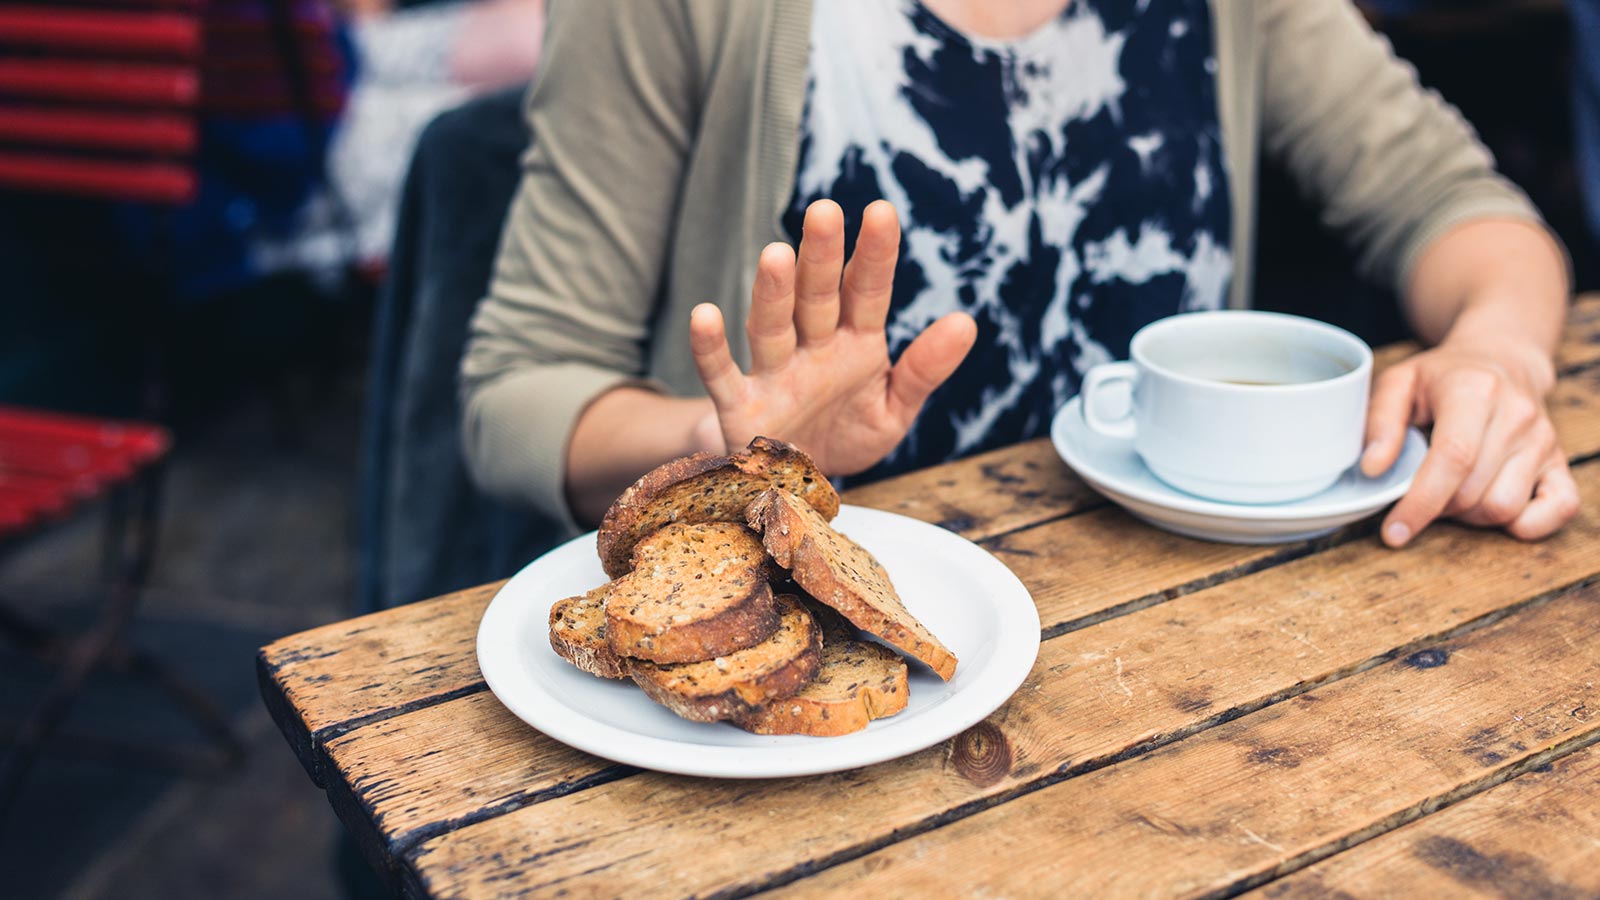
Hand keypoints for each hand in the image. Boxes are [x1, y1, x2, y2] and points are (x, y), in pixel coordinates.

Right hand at [687, 199, 976, 474]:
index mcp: (855, 343)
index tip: (882, 211)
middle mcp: (812, 348)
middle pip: (816, 297)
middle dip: (820, 256)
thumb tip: (967, 323)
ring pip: (772, 326)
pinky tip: (705, 316)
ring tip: (775, 254)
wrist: (798, 486)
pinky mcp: (741, 408)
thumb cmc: (847, 433)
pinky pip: (722, 375)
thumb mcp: (894, 408)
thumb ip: (925, 369)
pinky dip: (711, 349)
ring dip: (773, 292)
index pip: (866, 291)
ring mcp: (774, 374)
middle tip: (824, 211)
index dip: (874, 254)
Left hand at [1361, 339, 1578, 546]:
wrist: (1501, 360)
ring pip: (1505, 508)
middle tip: (1420, 491)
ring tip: (1452, 491)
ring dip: (1469, 515)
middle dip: (1437, 507)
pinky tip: (1491, 507)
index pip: (1454, 458)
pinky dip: (1524, 524)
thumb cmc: (1443, 377)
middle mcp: (1517, 415)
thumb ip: (1380, 422)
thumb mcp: (1399, 383)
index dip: (1421, 502)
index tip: (1394, 532)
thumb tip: (1373, 469)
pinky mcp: (1561, 461)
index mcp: (1475, 391)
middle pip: (1474, 492)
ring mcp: (1544, 440)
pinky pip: (1559, 509)